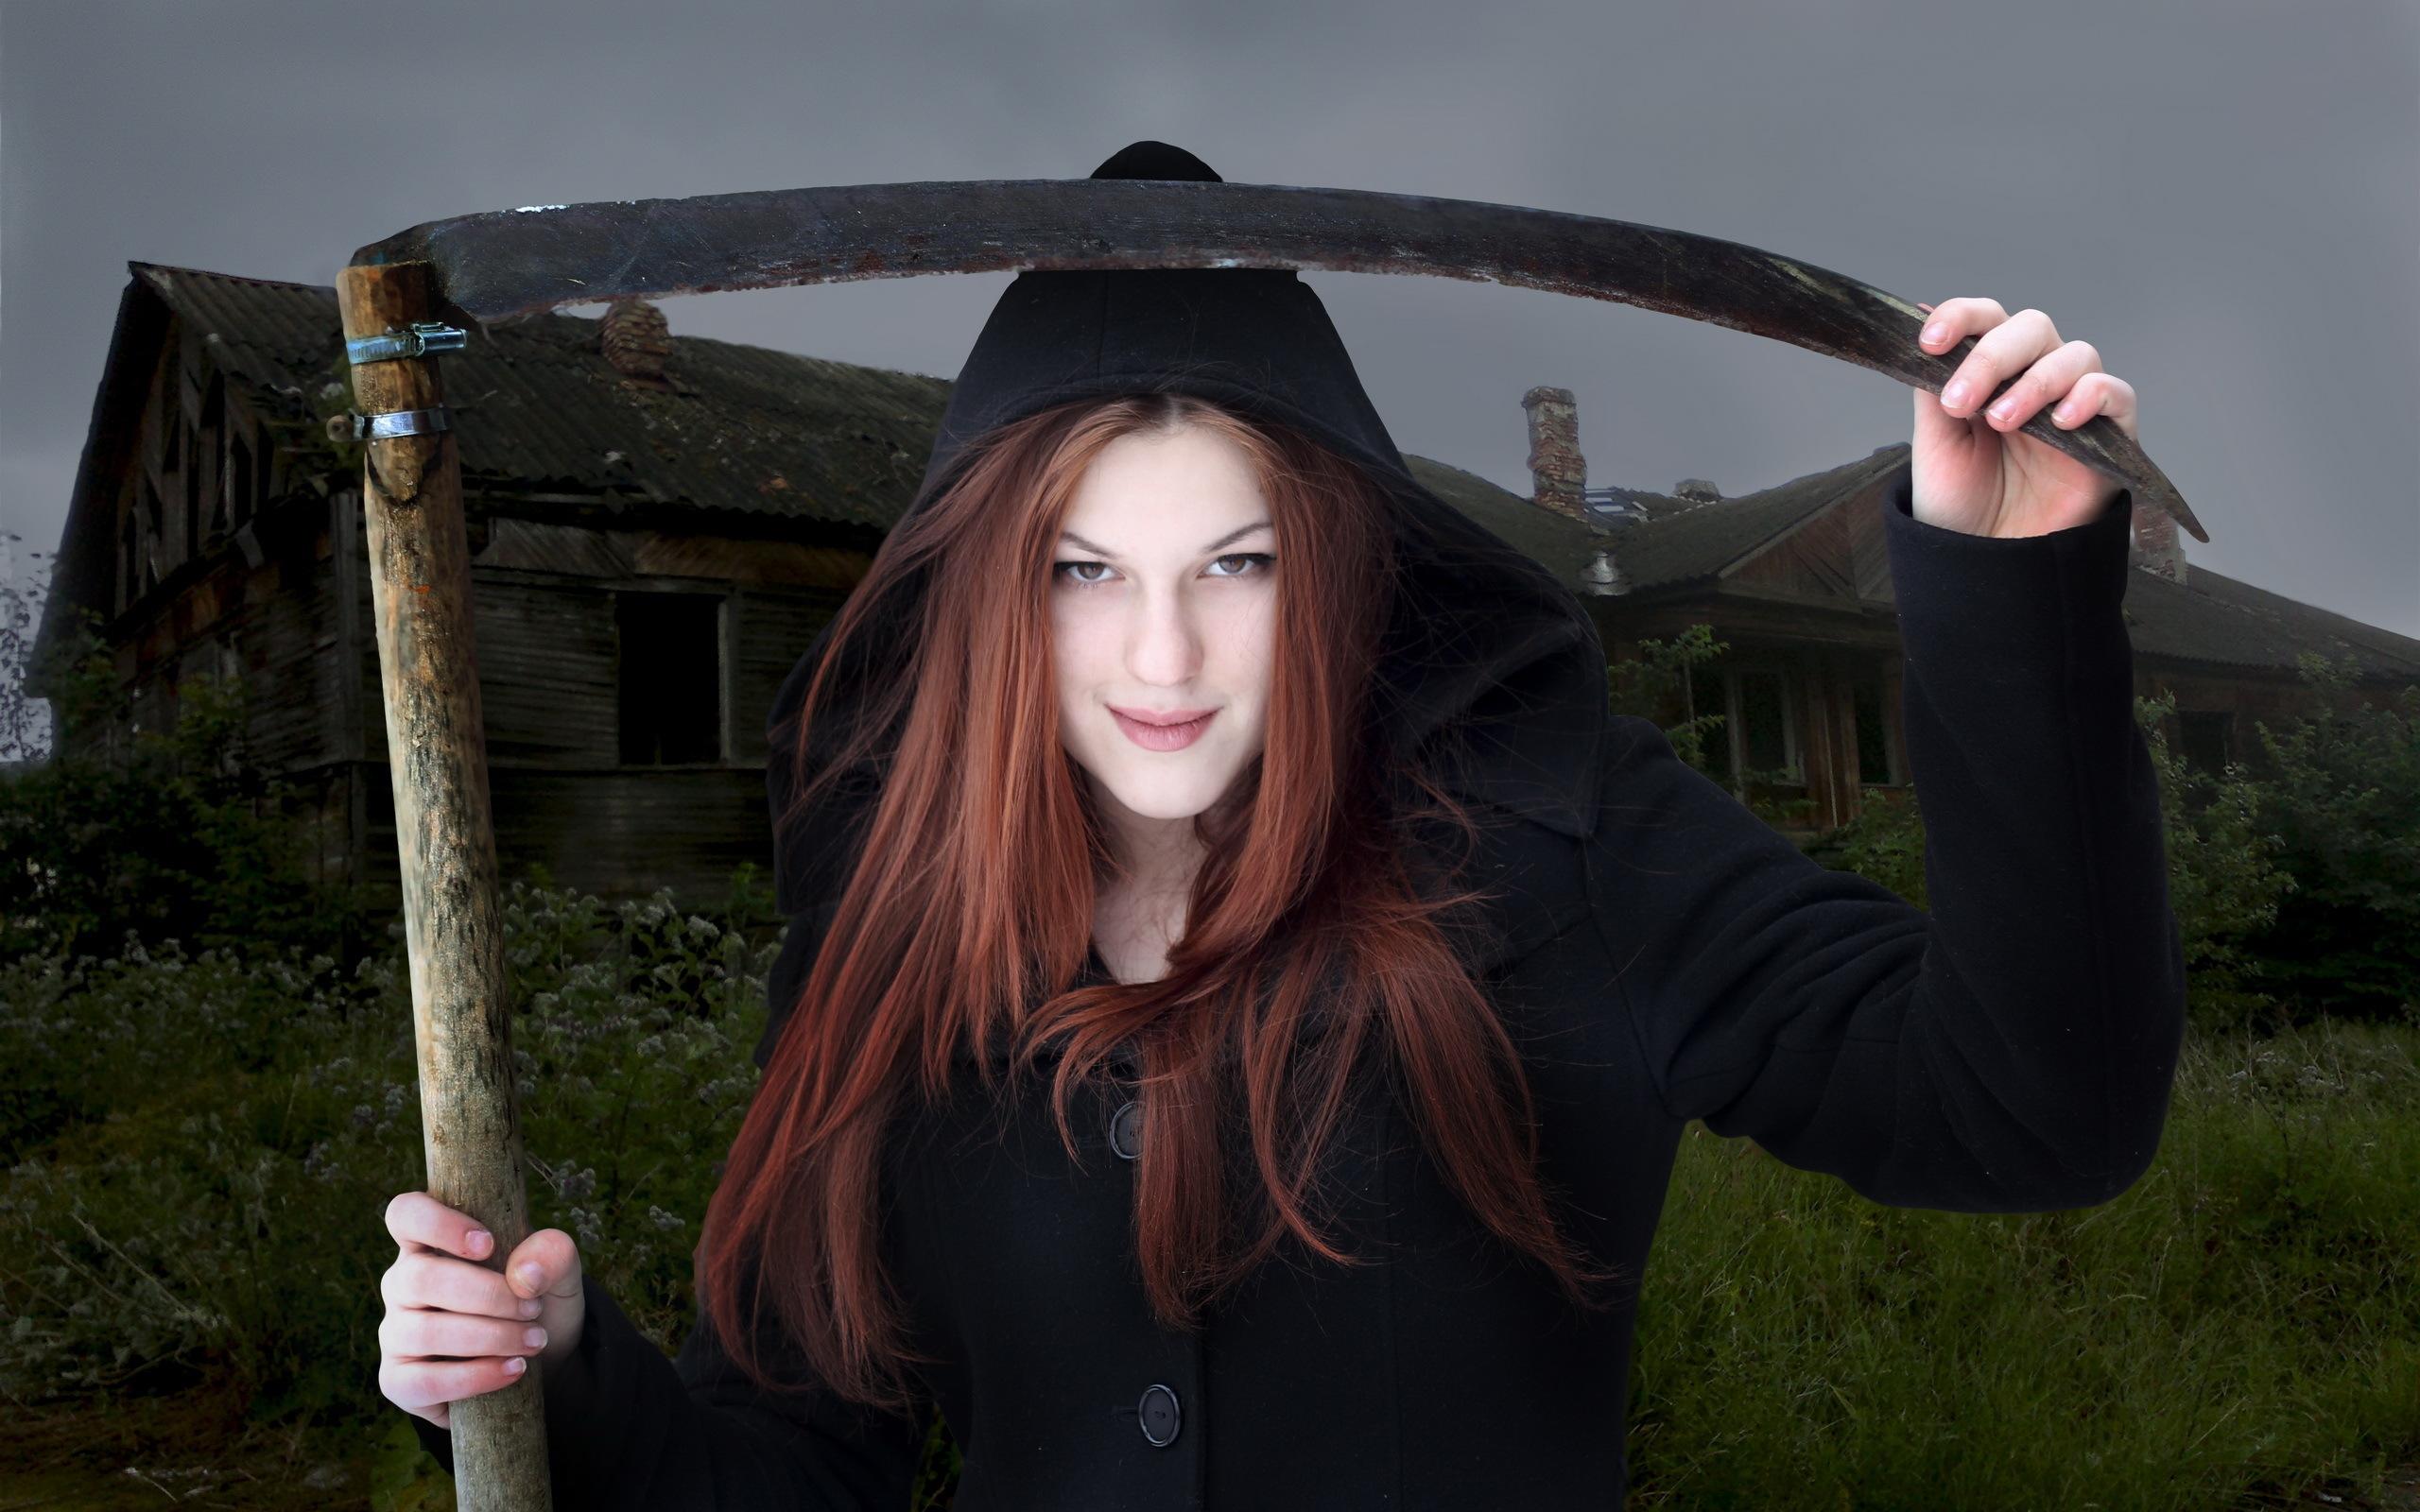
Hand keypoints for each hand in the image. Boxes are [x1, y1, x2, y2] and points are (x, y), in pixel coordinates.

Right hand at [378, 1191, 586, 1430]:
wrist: (541, 1361)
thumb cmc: (536, 1300)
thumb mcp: (558, 1272)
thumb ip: (552, 1255)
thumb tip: (524, 1275)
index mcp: (430, 1243)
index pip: (406, 1214)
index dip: (438, 1223)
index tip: (488, 1244)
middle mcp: (403, 1285)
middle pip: (419, 1278)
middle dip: (487, 1295)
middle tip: (534, 1308)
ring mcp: (396, 1333)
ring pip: (423, 1332)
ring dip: (490, 1337)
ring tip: (534, 1341)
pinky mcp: (399, 1380)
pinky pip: (423, 1380)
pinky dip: (475, 1376)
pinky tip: (513, 1370)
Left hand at [1912, 297, 2139, 538]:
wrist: (1987, 561)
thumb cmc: (1961, 503)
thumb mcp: (1935, 444)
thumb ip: (1933, 387)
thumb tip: (1920, 318)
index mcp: (1991, 372)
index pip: (1987, 319)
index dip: (1962, 317)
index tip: (1929, 342)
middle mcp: (2035, 377)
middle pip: (2032, 327)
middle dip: (1992, 356)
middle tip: (1961, 400)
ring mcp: (2074, 402)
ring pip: (2075, 355)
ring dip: (2034, 382)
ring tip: (2000, 421)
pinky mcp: (2109, 434)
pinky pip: (2116, 393)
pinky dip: (2090, 395)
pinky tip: (2060, 420)